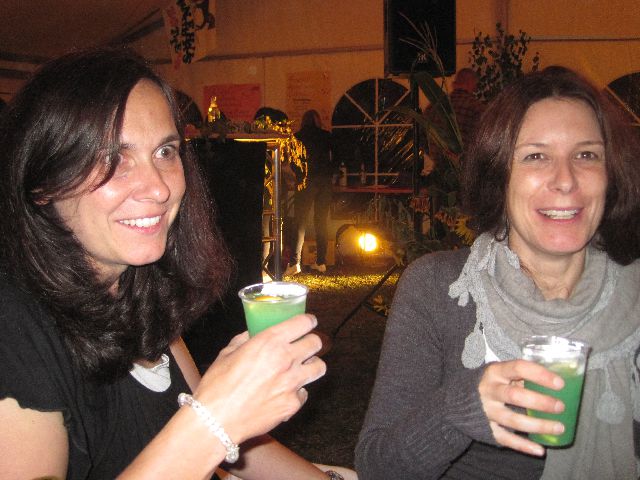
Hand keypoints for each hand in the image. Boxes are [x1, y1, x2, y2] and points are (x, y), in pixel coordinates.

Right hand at [193, 314, 325, 443]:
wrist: (217, 420)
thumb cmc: (218, 385)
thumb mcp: (228, 353)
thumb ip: (244, 339)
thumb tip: (252, 334)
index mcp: (270, 341)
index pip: (304, 323)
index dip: (308, 321)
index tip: (308, 322)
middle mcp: (286, 359)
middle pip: (316, 343)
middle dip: (311, 342)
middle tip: (304, 345)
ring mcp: (292, 383)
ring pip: (319, 367)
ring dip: (311, 365)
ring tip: (301, 368)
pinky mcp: (293, 404)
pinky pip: (304, 393)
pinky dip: (298, 391)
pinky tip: (285, 392)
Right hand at [478, 359, 564, 455]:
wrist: (459, 398)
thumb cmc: (491, 383)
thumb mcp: (501, 373)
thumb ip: (521, 377)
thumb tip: (553, 383)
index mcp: (495, 372)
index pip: (518, 368)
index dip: (540, 375)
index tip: (559, 383)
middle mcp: (489, 390)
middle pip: (515, 396)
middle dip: (540, 402)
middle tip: (560, 406)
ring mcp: (487, 411)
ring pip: (513, 420)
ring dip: (538, 425)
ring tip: (559, 428)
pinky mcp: (486, 428)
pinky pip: (506, 438)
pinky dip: (523, 445)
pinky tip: (540, 450)